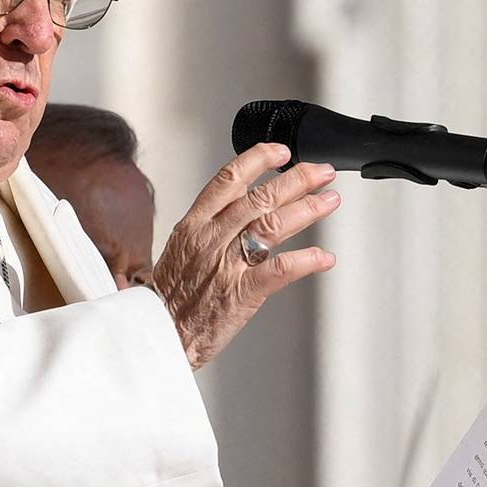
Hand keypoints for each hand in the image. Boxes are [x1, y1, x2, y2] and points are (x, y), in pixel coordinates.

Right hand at [150, 144, 339, 368]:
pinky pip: (279, 270)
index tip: (282, 152)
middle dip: (297, 180)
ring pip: (272, 226)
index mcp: (194, 225)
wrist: (156, 334)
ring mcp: (226, 264)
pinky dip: (306, 260)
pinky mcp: (241, 293)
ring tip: (329, 201)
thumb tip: (238, 207)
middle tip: (321, 173)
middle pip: (259, 197)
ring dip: (308, 210)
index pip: (228, 180)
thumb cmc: (169, 298)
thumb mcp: (181, 250)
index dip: (258, 160)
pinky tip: (324, 257)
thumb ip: (210, 227)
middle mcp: (211, 239)